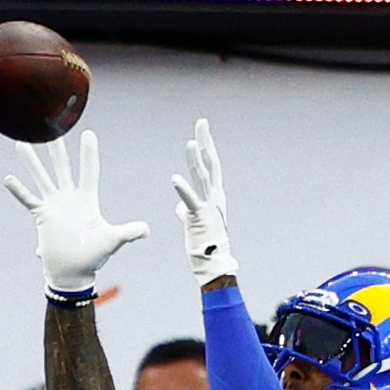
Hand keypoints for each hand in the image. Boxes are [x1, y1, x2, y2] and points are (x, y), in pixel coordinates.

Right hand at [3, 131, 148, 297]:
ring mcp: (54, 205)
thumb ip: (128, 233)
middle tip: (51, 127)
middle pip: (62, 167)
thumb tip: (146, 231)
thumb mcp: (112, 241)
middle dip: (56, 148)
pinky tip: (8, 178)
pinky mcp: (42, 216)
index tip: (88, 134)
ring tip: (21, 142)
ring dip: (32, 162)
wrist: (73, 273)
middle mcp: (69, 197)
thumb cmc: (94, 256)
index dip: (88, 154)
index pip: (88, 171)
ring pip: (42, 178)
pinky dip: (19, 191)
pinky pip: (28, 200)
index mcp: (87, 199)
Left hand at [169, 118, 239, 286]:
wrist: (213, 266)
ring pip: (201, 178)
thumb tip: (179, 206)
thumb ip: (187, 211)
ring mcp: (208, 207)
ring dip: (195, 160)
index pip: (210, 166)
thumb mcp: (195, 224)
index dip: (205, 148)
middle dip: (205, 142)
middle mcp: (215, 198)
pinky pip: (189, 200)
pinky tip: (174, 179)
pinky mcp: (199, 218)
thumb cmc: (206, 247)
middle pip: (210, 164)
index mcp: (214, 198)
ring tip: (190, 142)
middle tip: (201, 122)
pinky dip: (182, 189)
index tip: (201, 132)